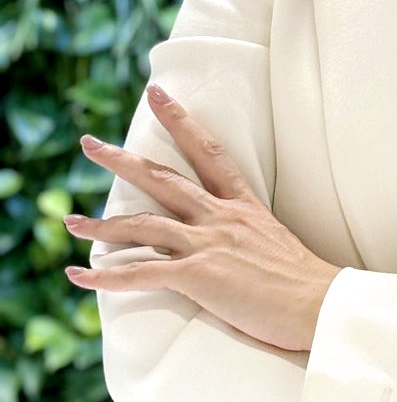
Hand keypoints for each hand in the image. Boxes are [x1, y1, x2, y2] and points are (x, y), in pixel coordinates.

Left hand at [63, 83, 338, 351]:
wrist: (320, 305)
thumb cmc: (306, 285)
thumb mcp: (277, 245)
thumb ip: (249, 238)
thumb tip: (234, 248)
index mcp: (243, 207)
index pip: (208, 152)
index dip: (181, 121)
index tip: (158, 95)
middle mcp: (221, 217)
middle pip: (162, 179)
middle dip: (121, 159)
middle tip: (90, 143)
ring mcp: (208, 244)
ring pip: (142, 224)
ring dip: (99, 224)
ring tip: (70, 221)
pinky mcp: (199, 275)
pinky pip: (140, 274)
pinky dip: (105, 277)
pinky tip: (78, 275)